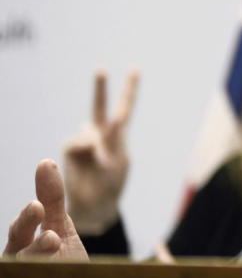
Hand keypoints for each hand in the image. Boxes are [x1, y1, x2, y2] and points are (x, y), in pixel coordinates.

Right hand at [4, 159, 88, 260]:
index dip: (28, 217)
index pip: (21, 228)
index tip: (37, 205)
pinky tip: (50, 272)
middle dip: (26, 229)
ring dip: (37, 253)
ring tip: (53, 239)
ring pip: (24, 266)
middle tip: (37, 213)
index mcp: (23, 243)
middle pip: (17, 245)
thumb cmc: (64, 259)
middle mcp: (19, 262)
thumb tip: (45, 161)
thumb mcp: (60, 226)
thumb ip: (51, 197)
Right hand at [63, 70, 138, 233]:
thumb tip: (85, 128)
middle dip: (100, 89)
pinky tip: (87, 159)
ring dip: (93, 141)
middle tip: (100, 68)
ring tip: (98, 161)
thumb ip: (103, 143)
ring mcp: (85, 143)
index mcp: (118, 138)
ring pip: (87, 128)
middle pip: (101, 108)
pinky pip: (76, 142)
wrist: (95, 209)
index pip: (124, 110)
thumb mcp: (116, 165)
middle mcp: (101, 137)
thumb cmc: (110, 187)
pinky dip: (83, 148)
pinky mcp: (71, 151)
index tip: (134, 69)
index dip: (129, 90)